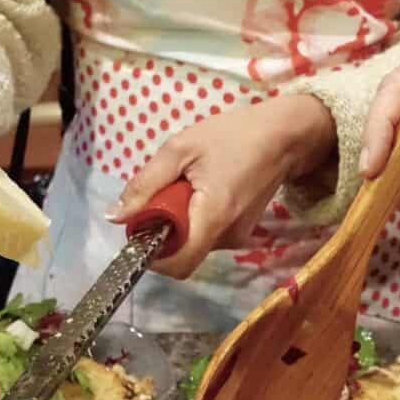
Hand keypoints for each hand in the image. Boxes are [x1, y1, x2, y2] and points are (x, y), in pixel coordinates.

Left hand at [108, 94, 336, 278]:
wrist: (284, 137)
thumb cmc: (233, 136)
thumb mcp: (180, 148)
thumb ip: (145, 184)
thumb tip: (115, 217)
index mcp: (213, 217)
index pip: (178, 264)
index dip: (153, 255)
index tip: (142, 227)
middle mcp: (228, 237)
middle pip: (183, 254)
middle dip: (164, 231)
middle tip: (166, 192)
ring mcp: (238, 238)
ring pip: (193, 244)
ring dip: (180, 222)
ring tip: (188, 184)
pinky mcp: (241, 233)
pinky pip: (206, 236)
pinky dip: (195, 219)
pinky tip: (203, 189)